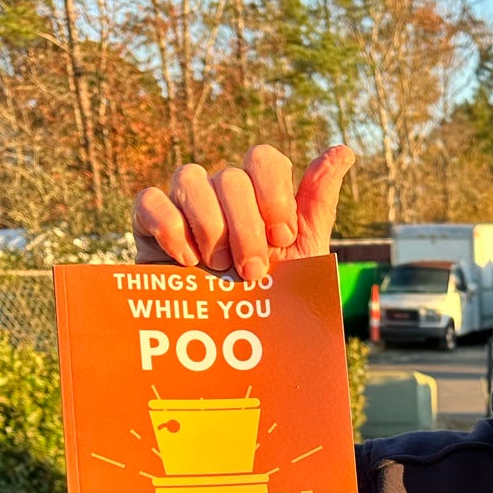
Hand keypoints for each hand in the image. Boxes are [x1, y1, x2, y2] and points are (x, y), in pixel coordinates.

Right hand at [132, 143, 355, 283]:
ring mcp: (184, 203)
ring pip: (190, 179)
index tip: (282, 238)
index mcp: (258, 192)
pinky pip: (150, 201)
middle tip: (254, 271)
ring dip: (211, 227)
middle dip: (246, 228)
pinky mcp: (148, 222)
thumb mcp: (304, 253)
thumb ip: (318, 203)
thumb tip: (343, 151)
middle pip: (231, 177)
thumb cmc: (268, 295)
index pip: (264, 159)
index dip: (274, 196)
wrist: (228, 341)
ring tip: (219, 268)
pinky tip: (187, 262)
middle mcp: (221, 191)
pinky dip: (170, 228)